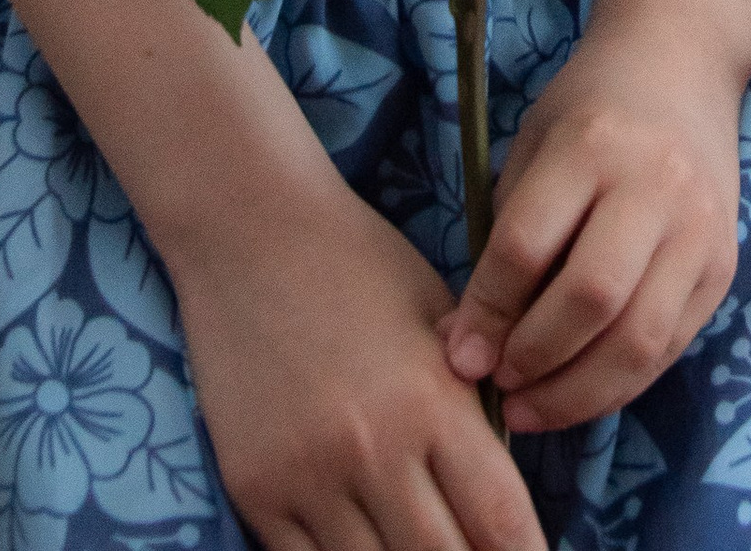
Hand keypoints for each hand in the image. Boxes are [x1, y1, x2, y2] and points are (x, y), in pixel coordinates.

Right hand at [171, 175, 536, 550]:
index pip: (500, 519)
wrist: (250, 232)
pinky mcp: (255, 490)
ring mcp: (308, 477)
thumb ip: (471, 408)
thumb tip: (499, 499)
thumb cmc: (359, 265)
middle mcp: (374, 449)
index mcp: (433, 401)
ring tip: (425, 549)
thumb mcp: (437, 321)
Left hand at [442, 31, 742, 435]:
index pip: (528, 246)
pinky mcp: (725, 264)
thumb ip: (506, 237)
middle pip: (590, 298)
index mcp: (591, 143)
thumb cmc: (590, 106)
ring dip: (576, 392)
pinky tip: (579, 390)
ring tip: (529, 406)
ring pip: (638, 338)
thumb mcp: (534, 145)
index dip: (486, 312)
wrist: (683, 63)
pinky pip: (670, 346)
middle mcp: (655, 185)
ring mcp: (699, 228)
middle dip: (533, 359)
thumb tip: (466, 343)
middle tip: (496, 384)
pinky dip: (619, 384)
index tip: (458, 354)